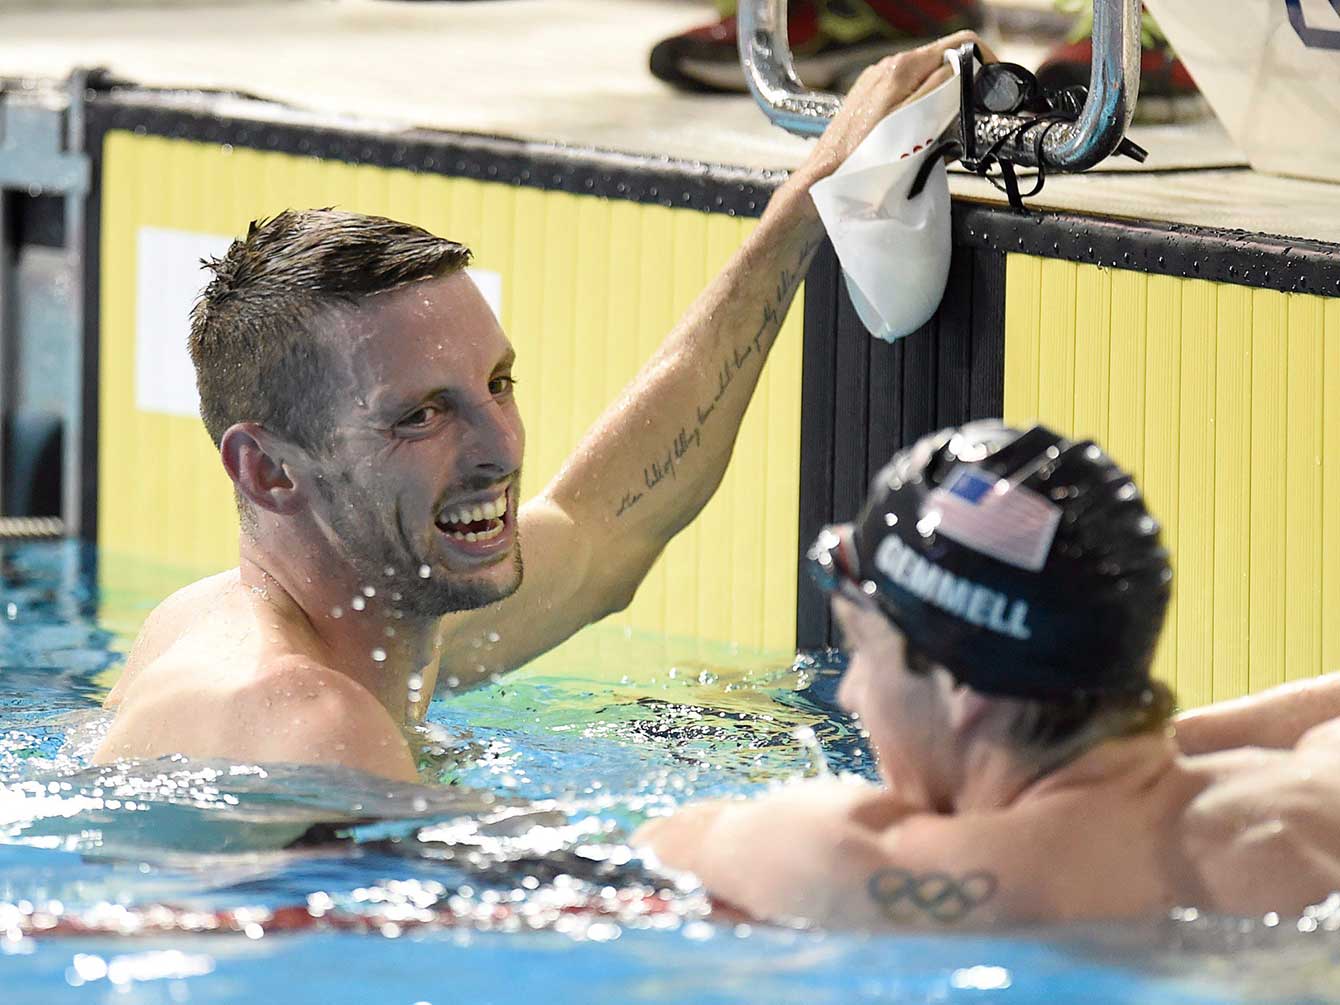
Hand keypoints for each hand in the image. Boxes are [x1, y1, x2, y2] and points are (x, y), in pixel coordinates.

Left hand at [787, 30, 997, 190]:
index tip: (991, 84)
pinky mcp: (870, 95)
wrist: (828, 176)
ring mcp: (878, 79)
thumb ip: (941, 89)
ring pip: (925, 80)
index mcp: (904, 67)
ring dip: (938, 102)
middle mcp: (889, 66)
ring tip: (935, 133)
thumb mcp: (914, 123)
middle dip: (959, 87)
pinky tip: (913, 136)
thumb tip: (965, 66)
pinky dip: (918, 110)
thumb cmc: (865, 156)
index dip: (983, 61)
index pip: (959, 44)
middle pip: (942, 62)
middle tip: (962, 119)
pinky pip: (905, 94)